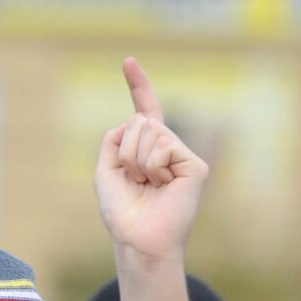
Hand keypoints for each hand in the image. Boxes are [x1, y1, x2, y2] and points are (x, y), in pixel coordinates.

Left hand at [95, 57, 208, 260]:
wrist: (137, 239)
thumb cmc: (122, 212)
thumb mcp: (105, 171)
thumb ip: (113, 139)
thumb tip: (136, 120)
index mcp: (147, 149)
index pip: (144, 111)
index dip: (138, 86)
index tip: (128, 61)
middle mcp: (167, 148)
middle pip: (139, 121)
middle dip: (126, 151)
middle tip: (134, 180)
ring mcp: (183, 156)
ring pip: (149, 131)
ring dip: (137, 161)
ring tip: (146, 185)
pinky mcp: (196, 166)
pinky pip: (163, 147)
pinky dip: (152, 167)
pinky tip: (161, 186)